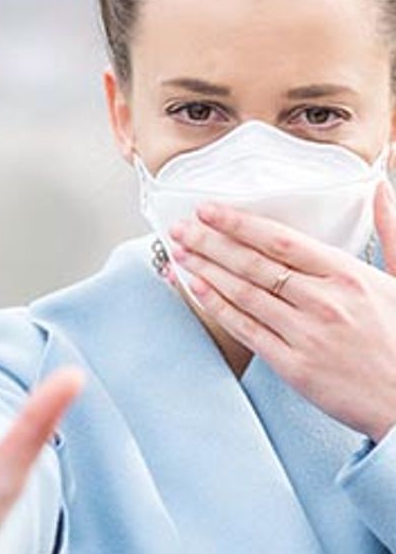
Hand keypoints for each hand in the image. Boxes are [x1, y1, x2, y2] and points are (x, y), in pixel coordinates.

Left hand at [167, 179, 395, 441]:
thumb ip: (389, 231)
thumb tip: (378, 187)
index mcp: (348, 275)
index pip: (280, 240)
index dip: (238, 223)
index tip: (208, 210)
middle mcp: (323, 302)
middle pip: (252, 264)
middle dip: (209, 242)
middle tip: (179, 228)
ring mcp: (306, 335)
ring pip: (243, 294)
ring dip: (205, 270)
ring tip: (179, 253)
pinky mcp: (293, 366)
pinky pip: (245, 329)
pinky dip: (216, 306)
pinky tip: (195, 289)